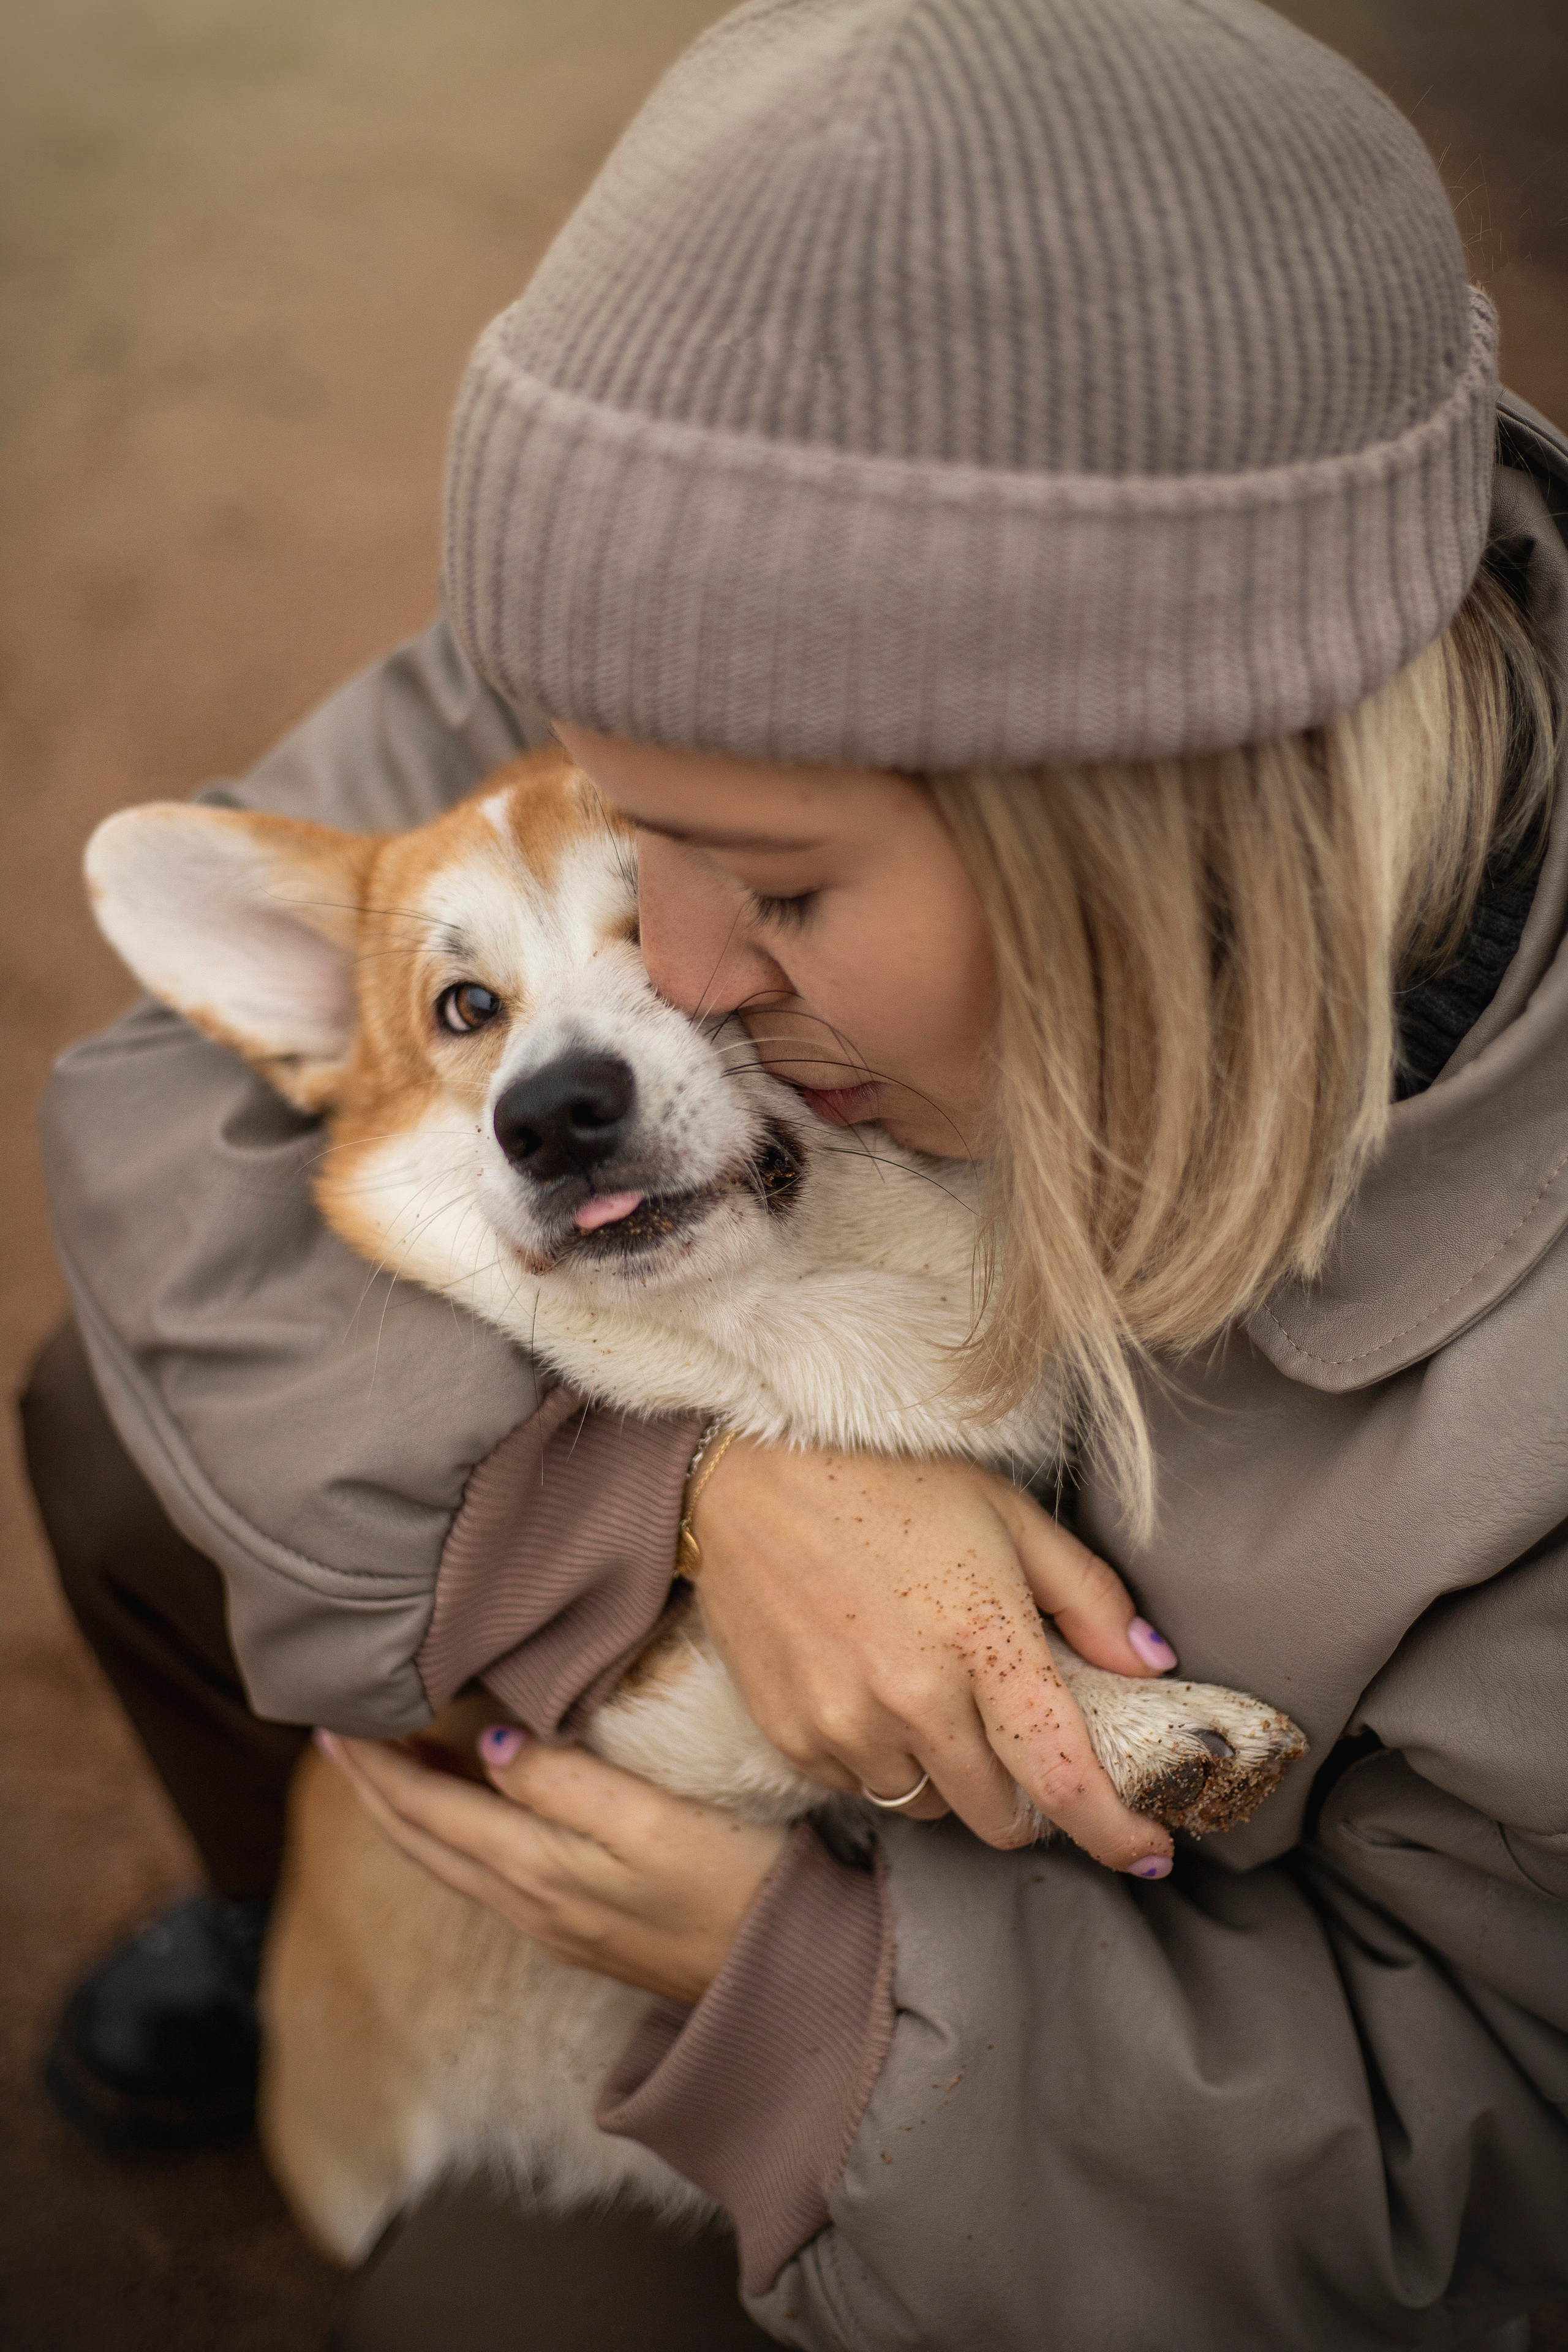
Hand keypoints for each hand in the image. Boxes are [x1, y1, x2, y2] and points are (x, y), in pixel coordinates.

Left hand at [319, 1728, 787, 2004]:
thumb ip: (562, 1780)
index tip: (332, 1722)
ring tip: (387, 1764)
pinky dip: (456, 1832)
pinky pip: (488, 1872)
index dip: (376, 1766)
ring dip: (411, 1811)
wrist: (780, 1979)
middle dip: (374, 1790)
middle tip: (336, 1737)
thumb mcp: (649, 1820)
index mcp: (534, 1869)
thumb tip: (484, 1747)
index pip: (427, 1810)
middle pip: (424, 1842)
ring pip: (452, 1860)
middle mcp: (527, 1903)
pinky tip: (470, 1808)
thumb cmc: (728, 1884)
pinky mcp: (582, 1927)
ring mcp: (553, 1922)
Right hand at [690, 1443, 1176, 1873]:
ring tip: (933, 1693)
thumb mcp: (1009, 1514)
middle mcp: (911, 1700)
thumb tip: (1152, 1666)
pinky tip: (872, 1689)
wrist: (748, 1472)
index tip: (1150, 1853)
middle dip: (1028, 1799)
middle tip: (1022, 1744)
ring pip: (929, 1806)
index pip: (1063, 1777)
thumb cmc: (888, 1478)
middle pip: (999, 1816)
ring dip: (951, 1775)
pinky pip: (861, 1786)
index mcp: (981, 1641)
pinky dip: (883, 1759)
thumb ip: (1089, 1597)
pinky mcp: (790, 1736)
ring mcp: (843, 1725)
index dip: (1115, 1831)